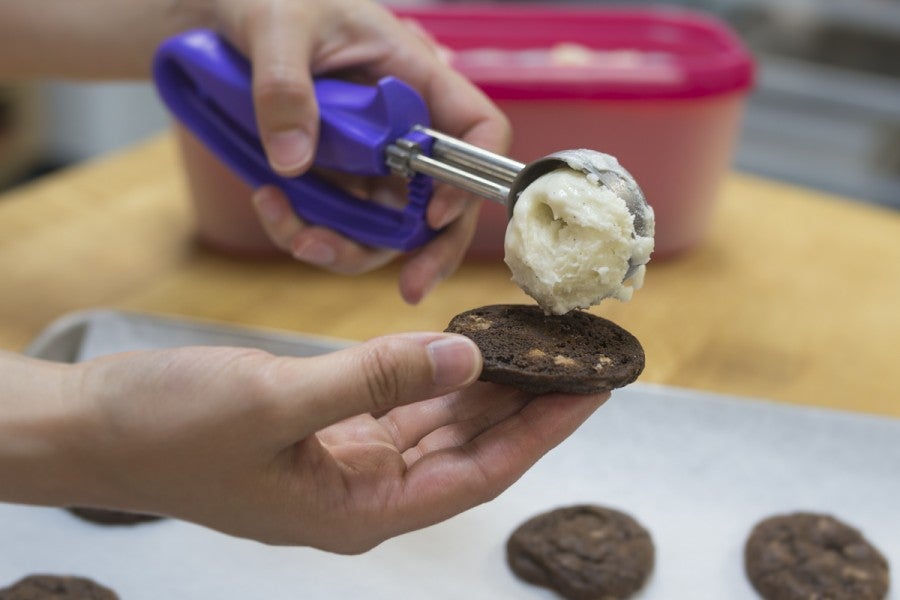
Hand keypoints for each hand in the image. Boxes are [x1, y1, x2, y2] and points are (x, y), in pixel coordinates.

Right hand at [34, 334, 604, 550]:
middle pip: (467, 450)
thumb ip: (375, 379)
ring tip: (532, 347)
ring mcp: (343, 462)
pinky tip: (461, 349)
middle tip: (574, 358)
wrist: (94, 427)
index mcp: (358, 512)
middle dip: (523, 405)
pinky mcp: (324, 431)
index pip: (478, 474)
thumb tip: (465, 358)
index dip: (539, 431)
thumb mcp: (275, 401)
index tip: (589, 391)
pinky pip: (398, 406)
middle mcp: (361, 494)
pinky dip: (432, 377)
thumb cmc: (169, 430)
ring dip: (482, 388)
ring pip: (436, 426)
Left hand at [211, 0, 509, 302]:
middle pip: (443, 200)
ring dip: (349, 249)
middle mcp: (403, 128)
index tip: (435, 213)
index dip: (471, 177)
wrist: (225, 17)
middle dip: (430, 249)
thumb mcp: (278, 27)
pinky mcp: (335, 179)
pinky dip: (306, 231)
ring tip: (299, 236)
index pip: (477, 129)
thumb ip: (285, 87)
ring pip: (386, 227)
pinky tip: (270, 203)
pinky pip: (337, 223)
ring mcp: (370, 160)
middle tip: (410, 288)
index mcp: (415, 76)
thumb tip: (294, 163)